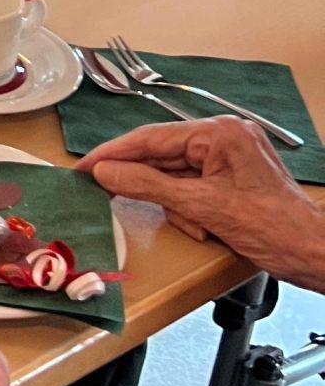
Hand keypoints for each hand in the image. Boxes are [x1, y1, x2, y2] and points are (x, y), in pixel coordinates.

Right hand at [82, 116, 324, 286]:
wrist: (313, 252)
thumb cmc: (271, 227)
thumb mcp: (202, 207)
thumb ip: (148, 185)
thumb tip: (106, 172)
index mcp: (219, 133)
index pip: (152, 138)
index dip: (113, 154)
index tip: (83, 167)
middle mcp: (224, 137)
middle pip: (162, 156)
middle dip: (149, 185)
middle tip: (104, 193)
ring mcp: (230, 157)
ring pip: (176, 176)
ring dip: (177, 205)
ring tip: (196, 226)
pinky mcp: (233, 178)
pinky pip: (193, 188)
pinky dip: (190, 210)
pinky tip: (203, 227)